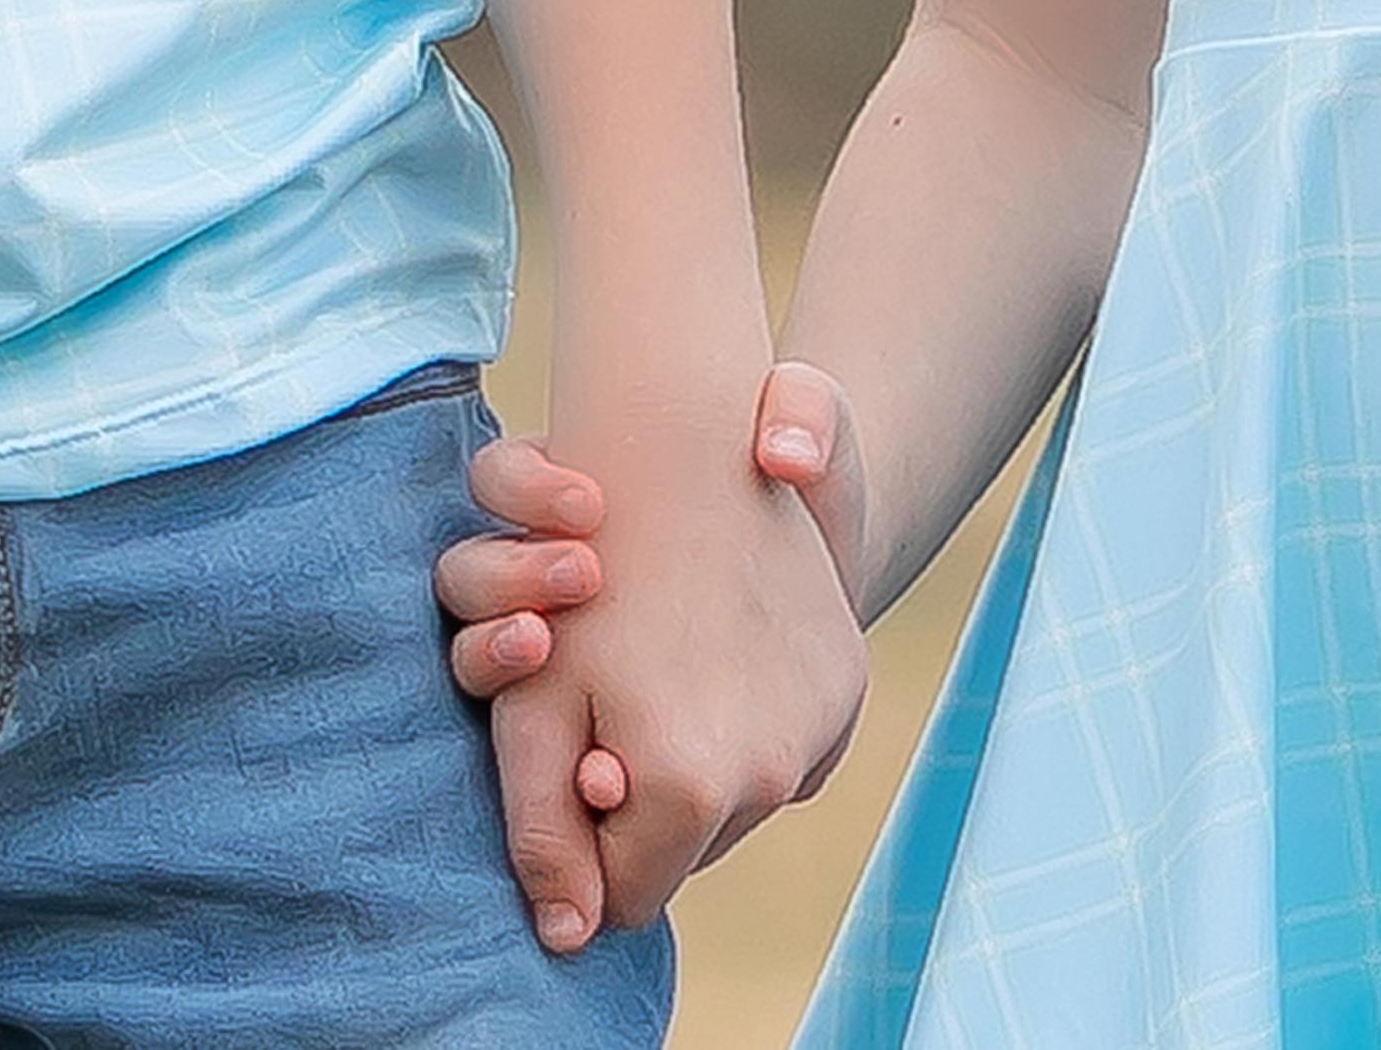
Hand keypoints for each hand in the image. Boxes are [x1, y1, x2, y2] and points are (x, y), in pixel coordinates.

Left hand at [439, 363, 875, 948]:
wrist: (702, 442)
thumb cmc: (586, 563)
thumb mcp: (533, 691)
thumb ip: (541, 827)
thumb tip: (570, 938)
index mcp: (684, 786)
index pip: (626, 896)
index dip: (586, 840)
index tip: (573, 759)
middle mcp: (770, 777)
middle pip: (684, 854)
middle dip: (639, 806)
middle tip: (609, 702)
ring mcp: (821, 735)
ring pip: (736, 808)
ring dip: (694, 764)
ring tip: (659, 665)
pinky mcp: (847, 694)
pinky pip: (785, 758)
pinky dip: (745, 728)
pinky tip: (709, 651)